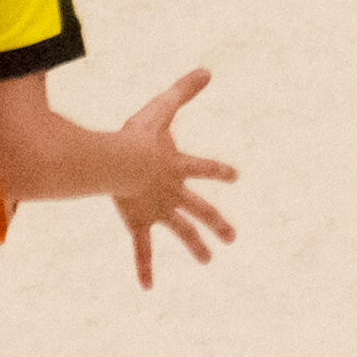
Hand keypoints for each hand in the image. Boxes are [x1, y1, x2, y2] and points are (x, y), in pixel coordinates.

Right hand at [112, 68, 237, 290]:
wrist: (120, 164)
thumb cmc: (137, 135)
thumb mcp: (161, 110)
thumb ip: (182, 91)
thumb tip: (207, 69)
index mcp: (181, 166)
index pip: (206, 167)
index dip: (221, 171)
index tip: (236, 176)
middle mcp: (174, 192)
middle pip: (202, 209)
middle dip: (218, 222)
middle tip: (233, 237)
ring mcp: (158, 209)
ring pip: (182, 231)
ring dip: (196, 246)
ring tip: (208, 260)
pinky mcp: (138, 222)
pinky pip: (143, 249)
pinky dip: (145, 268)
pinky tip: (149, 287)